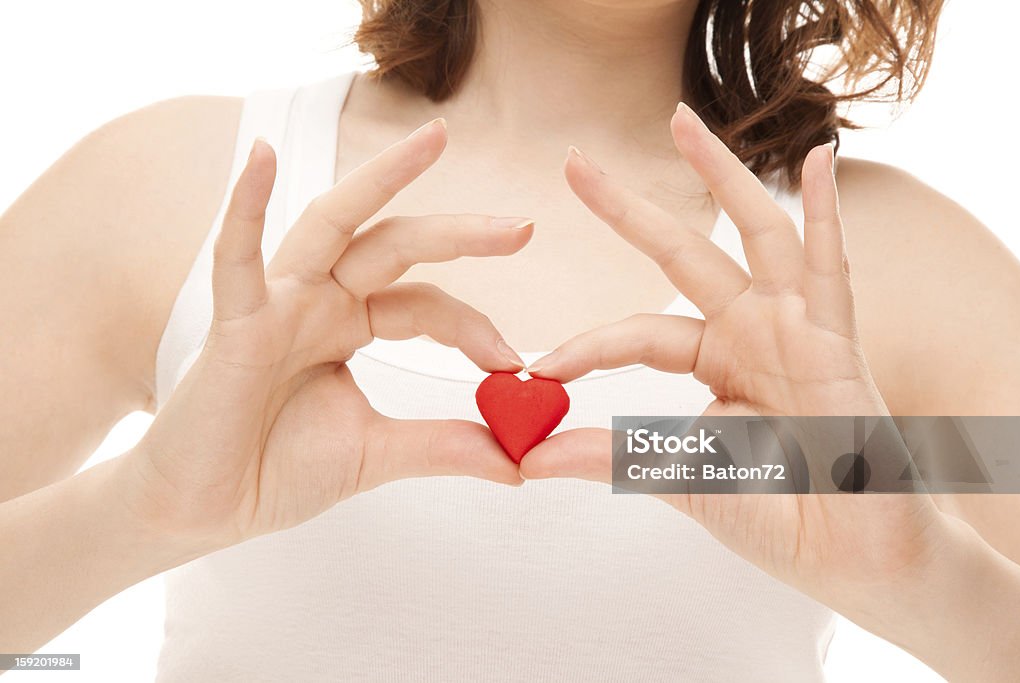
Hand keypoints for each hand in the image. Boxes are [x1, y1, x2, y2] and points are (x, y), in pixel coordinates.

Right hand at [124, 119, 531, 551]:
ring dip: (381, 180)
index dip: (475, 329)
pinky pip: (236, 257)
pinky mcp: (233, 324)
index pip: (426, 305)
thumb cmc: (276, 472)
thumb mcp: (378, 454)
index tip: (516, 369)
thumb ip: (445, 446)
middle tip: (523, 228)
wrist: (205, 511)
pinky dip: (245, 205)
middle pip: (396, 247)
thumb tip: (520, 462)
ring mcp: (276, 304)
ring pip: (331, 225)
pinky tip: (262, 155)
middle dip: (458, 235)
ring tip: (432, 140)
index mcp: (349, 325)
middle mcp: (317, 301)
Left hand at [520, 104, 948, 631]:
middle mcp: (750, 330)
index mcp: (713, 361)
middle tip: (573, 164)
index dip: (586, 346)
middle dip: (627, 209)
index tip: (536, 370)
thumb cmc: (776, 514)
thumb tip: (524, 458)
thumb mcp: (675, 476)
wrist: (848, 552)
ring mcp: (794, 325)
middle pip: (681, 253)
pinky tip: (819, 158)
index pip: (636, 334)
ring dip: (719, 173)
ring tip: (679, 120)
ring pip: (753, 232)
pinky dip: (826, 210)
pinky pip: (831, 263)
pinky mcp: (835, 336)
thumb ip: (605, 458)